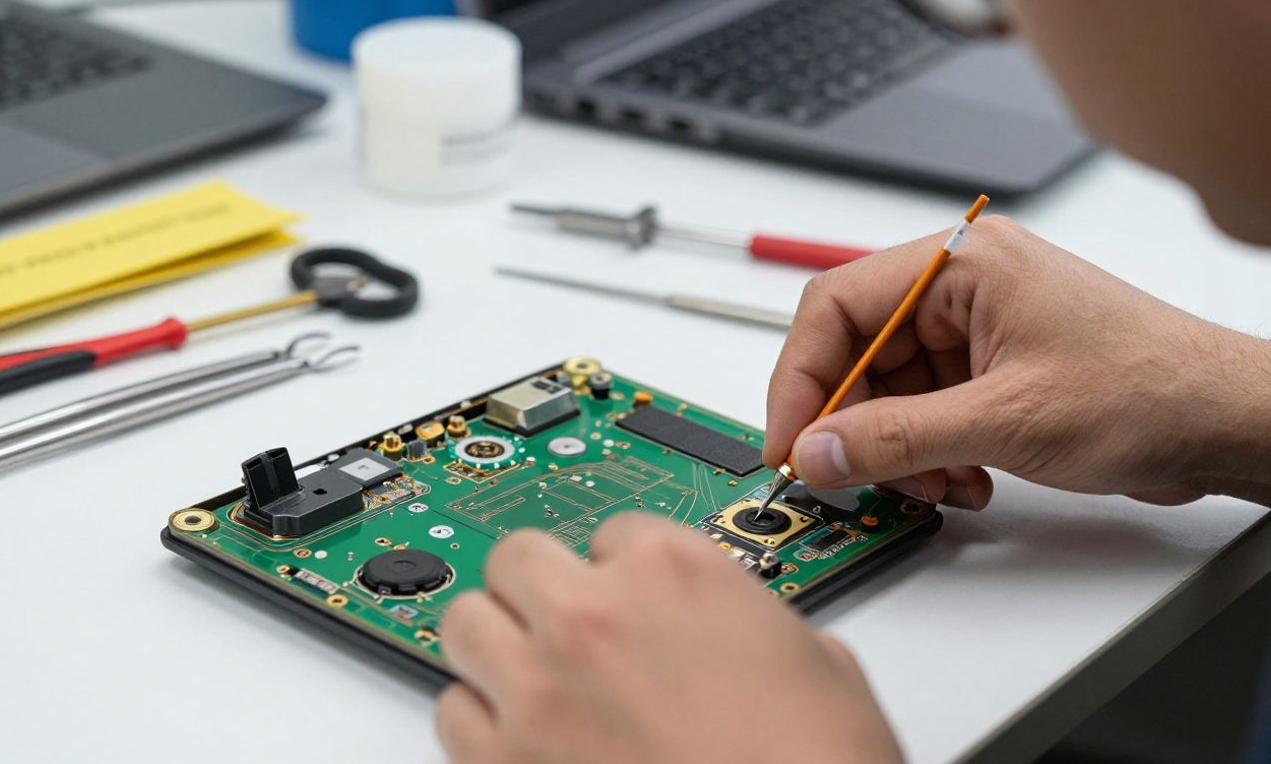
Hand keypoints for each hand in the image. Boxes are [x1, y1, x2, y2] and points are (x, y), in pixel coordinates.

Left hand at [435, 513, 902, 763]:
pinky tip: (520, 737)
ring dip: (498, 644)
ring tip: (534, 676)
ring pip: (464, 623)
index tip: (631, 597)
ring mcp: (537, 689)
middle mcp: (591, 614)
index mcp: (671, 569)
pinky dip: (480, 720)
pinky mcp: (502, 763)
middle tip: (568, 623)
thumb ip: (746, 618)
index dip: (624, 570)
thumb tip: (733, 629)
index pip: (610, 529)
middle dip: (542, 588)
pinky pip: (452, 711)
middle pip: (516, 558)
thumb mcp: (818, 661)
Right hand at [765, 215, 1270, 509]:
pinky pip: (926, 409)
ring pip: (890, 390)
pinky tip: (966, 479)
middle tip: (851, 475)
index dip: (800, 377)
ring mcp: (978, 328)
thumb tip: (819, 450)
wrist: (1225, 421)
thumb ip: (898, 438)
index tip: (790, 439)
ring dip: (899, 448)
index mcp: (961, 264)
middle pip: (857, 352)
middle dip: (856, 423)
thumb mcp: (1006, 421)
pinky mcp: (993, 368)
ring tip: (937, 483)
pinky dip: (931, 452)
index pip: (836, 305)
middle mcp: (962, 287)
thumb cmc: (1149, 390)